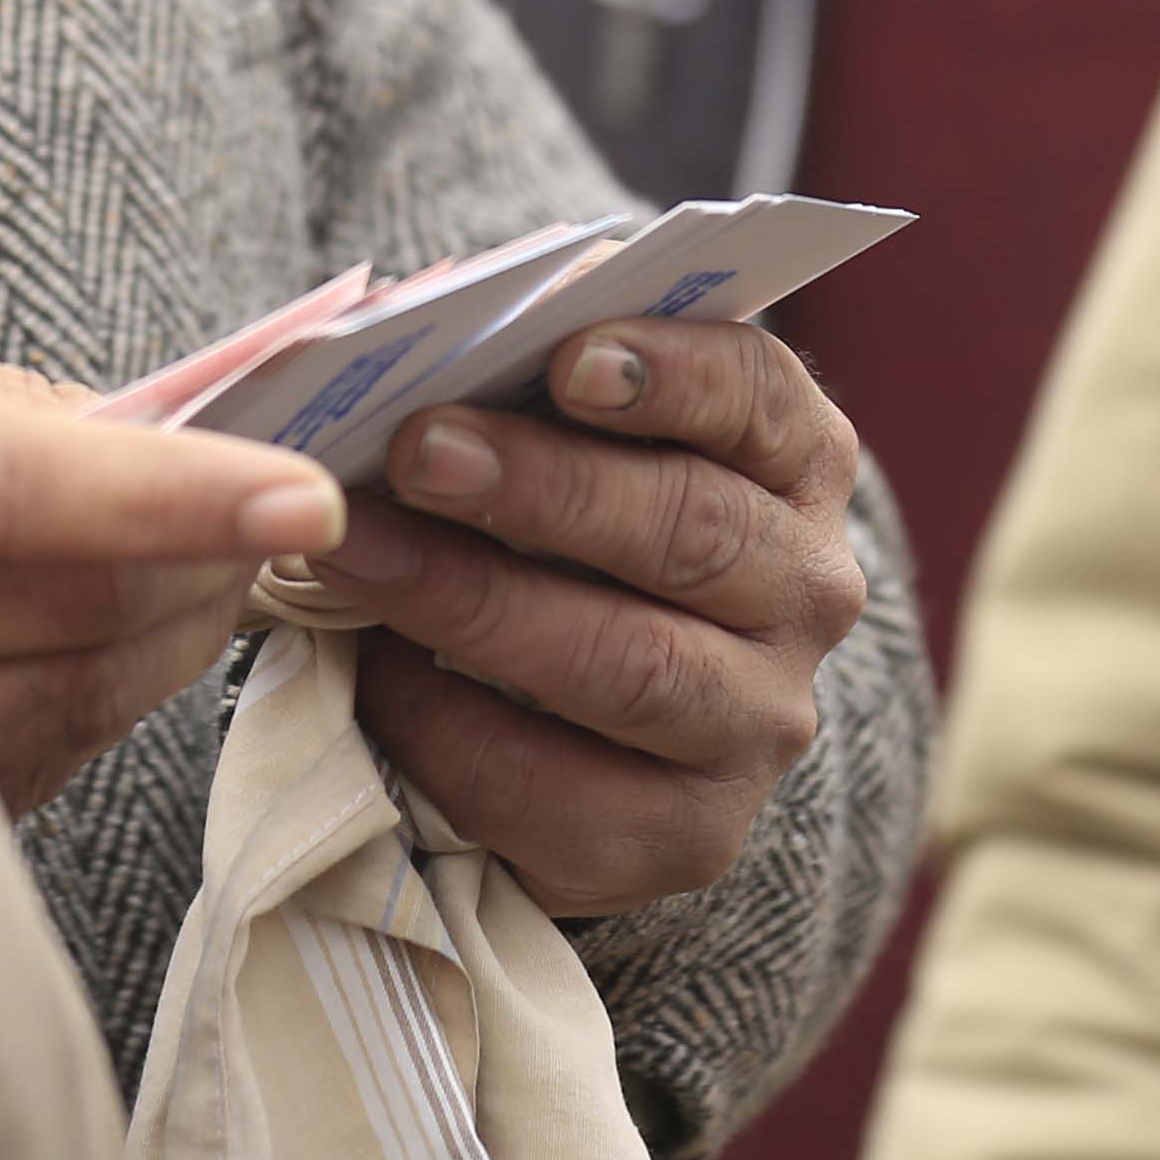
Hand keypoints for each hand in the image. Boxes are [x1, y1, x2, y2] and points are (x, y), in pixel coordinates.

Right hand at [0, 285, 344, 816]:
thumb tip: (143, 443)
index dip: (159, 494)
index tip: (294, 495)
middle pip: (64, 605)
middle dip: (202, 563)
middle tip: (264, 512)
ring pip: (65, 702)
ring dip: (168, 642)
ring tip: (194, 573)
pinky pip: (27, 767)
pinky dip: (98, 704)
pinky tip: (91, 644)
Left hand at [303, 316, 864, 914]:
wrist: (580, 719)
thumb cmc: (548, 521)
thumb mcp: (553, 432)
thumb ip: (514, 377)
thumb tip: (403, 323)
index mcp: (791, 461)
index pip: (759, 398)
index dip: (673, 372)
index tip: (569, 356)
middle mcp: (805, 592)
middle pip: (691, 531)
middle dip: (545, 487)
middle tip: (417, 448)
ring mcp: (759, 723)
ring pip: (635, 666)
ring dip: (480, 604)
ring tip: (354, 551)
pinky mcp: (689, 837)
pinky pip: (565, 793)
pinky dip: (453, 728)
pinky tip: (374, 675)